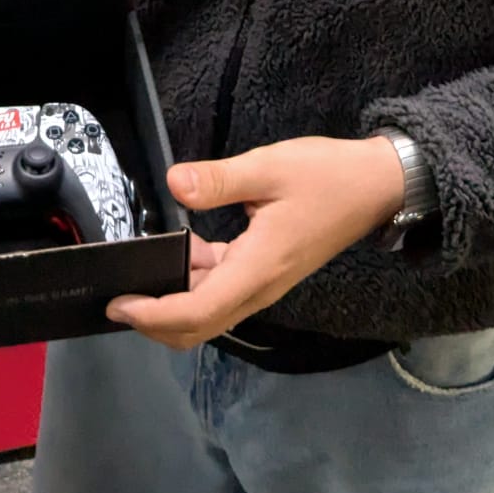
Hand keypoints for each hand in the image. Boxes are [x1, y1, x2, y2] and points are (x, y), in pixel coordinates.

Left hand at [107, 135, 404, 350]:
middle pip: (200, 325)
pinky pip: (224, 291)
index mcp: (259, 268)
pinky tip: (183, 252)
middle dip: (156, 322)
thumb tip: (174, 183)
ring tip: (140, 277)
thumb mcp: (269, 167)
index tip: (120, 304)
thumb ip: (218, 180)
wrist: (375, 186)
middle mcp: (261, 287)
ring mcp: (266, 282)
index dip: (155, 315)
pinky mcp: (268, 271)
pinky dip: (196, 284)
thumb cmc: (326, 175)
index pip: (198, 311)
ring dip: (174, 304)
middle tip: (119, 299)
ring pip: (211, 312)